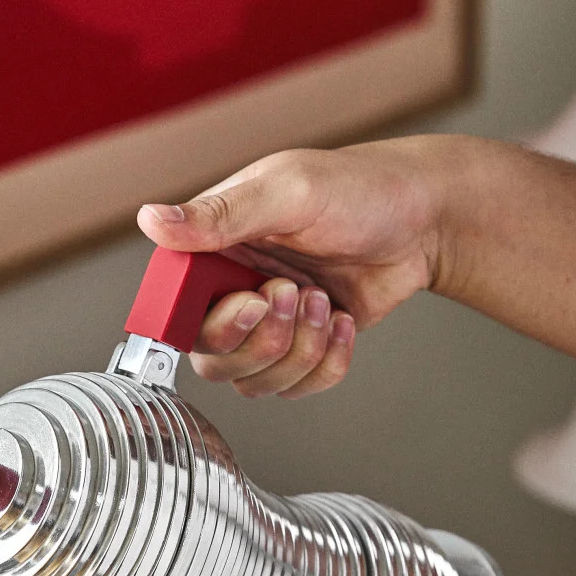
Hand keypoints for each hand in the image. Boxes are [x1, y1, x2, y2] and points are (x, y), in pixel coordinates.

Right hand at [137, 137, 467, 397]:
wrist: (425, 217)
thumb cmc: (359, 188)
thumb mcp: (288, 191)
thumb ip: (219, 214)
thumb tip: (150, 220)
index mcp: (213, 248)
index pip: (175, 311)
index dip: (210, 322)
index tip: (252, 301)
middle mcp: (231, 289)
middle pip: (212, 359)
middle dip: (264, 339)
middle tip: (297, 293)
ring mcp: (268, 323)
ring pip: (254, 382)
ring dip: (299, 350)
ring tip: (325, 301)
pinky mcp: (303, 346)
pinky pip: (296, 387)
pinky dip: (326, 364)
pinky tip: (341, 320)